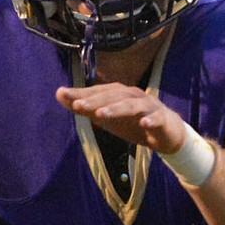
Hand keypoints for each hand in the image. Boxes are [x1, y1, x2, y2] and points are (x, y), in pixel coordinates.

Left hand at [56, 85, 188, 153]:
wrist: (166, 133)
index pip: (98, 91)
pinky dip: (150, 120)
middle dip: (96, 100)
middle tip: (78, 106)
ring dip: (116, 109)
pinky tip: (143, 124)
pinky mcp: (161, 119)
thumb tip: (59, 94)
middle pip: (113, 96)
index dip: (82, 93)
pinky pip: (156, 119)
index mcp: (119, 94)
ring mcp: (148, 106)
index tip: (63, 95)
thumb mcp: (106, 116)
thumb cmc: (133, 122)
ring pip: (132, 105)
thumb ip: (84, 107)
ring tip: (100, 115)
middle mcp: (133, 96)